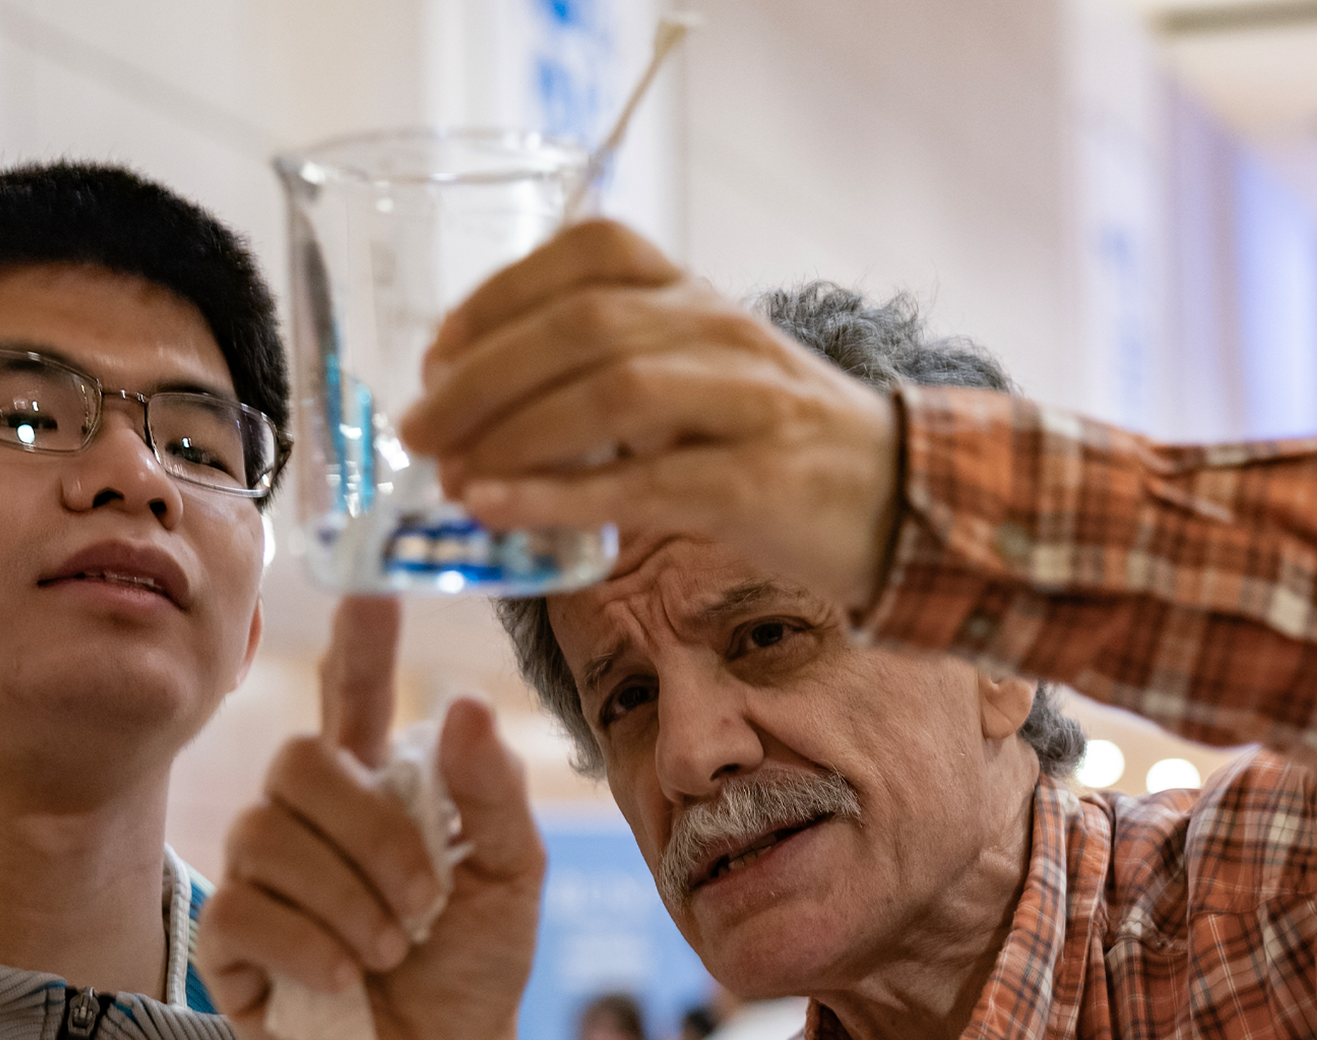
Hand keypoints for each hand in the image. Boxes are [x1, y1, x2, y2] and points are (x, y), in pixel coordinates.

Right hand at [194, 597, 545, 1039]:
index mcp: (375, 784)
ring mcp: (262, 873)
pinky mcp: (232, 939)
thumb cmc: (471, 965)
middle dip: (373, 832)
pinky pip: (248, 909)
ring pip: (273, 835)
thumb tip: (463, 706)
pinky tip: (346, 977)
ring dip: (352, 900)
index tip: (369, 588)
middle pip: (301, 760)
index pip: (353, 692)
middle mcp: (308, 815)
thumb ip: (493, 793)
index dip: (356, 641)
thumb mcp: (510, 876)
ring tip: (391, 948)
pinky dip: (312, 945)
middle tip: (424, 901)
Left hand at [402, 219, 902, 609]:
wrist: (898, 499)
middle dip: (481, 377)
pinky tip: (497, 510)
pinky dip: (556, 495)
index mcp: (695, 293)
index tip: (438, 351)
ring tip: (449, 475)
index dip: (500, 293)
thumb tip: (477, 399)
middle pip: (581, 327)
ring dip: (510, 434)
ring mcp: (742, 402)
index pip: (590, 252)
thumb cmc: (770, 440)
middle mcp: (717, 330)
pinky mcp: (753, 482)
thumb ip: (606, 367)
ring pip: (611, 393)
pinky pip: (641, 481)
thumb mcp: (695, 372)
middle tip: (417, 431)